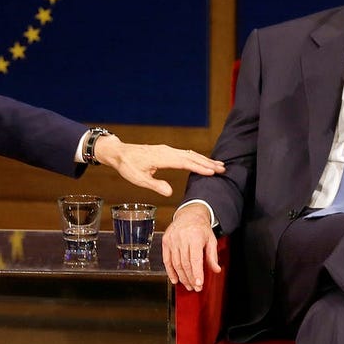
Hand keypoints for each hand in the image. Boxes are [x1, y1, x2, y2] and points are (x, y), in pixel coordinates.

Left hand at [91, 135, 224, 196]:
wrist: (120, 153)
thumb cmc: (128, 166)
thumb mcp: (139, 179)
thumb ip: (155, 185)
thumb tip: (170, 192)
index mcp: (162, 158)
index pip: (185, 162)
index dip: (199, 167)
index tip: (212, 172)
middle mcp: (167, 152)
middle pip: (192, 156)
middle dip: (208, 162)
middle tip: (223, 169)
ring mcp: (167, 150)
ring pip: (190, 154)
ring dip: (204, 159)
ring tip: (218, 165)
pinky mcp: (166, 152)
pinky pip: (185, 154)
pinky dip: (196, 157)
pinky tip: (202, 161)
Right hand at [161, 203, 219, 290]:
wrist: (189, 215)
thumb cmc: (201, 228)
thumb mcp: (211, 240)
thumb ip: (213, 256)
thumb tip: (216, 270)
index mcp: (195, 237)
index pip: (195, 259)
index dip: (196, 273)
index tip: (199, 283)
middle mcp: (182, 238)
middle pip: (185, 264)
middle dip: (190, 278)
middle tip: (195, 287)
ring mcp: (172, 240)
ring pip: (176, 263)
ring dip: (181, 277)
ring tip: (188, 285)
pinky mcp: (165, 242)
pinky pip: (166, 260)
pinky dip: (170, 271)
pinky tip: (175, 279)